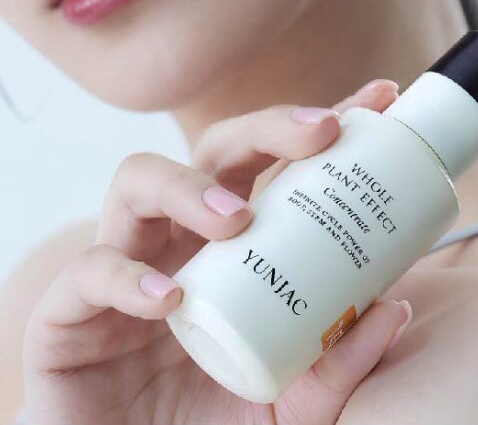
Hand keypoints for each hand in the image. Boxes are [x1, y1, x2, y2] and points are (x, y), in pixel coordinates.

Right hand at [22, 79, 411, 424]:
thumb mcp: (291, 404)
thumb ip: (337, 367)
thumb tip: (392, 307)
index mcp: (232, 247)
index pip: (275, 164)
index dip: (319, 123)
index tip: (379, 98)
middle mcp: (179, 240)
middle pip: (215, 149)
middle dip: (268, 127)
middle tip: (321, 132)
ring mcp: (125, 264)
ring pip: (139, 180)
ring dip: (190, 186)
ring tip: (235, 219)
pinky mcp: (70, 311)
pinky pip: (91, 270)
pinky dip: (129, 278)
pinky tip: (170, 301)